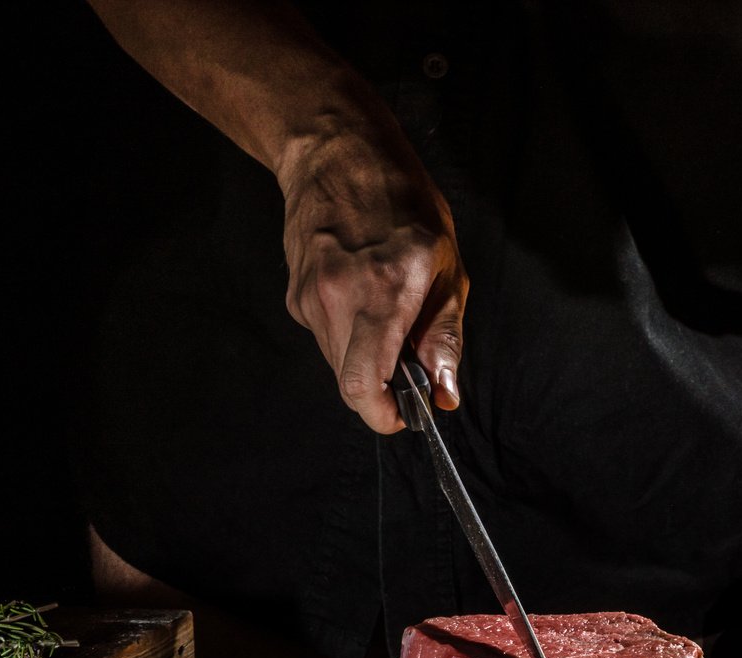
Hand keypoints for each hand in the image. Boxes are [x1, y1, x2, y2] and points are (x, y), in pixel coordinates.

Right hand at [279, 126, 467, 432]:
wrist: (338, 156)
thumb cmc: (402, 204)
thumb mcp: (446, 267)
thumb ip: (445, 336)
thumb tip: (444, 393)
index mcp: (385, 291)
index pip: (364, 384)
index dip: (382, 416)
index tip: (402, 417)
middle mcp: (340, 298)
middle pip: (349, 383)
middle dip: (380, 390)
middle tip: (407, 367)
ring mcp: (311, 297)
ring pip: (337, 362)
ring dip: (366, 359)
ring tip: (387, 315)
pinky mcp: (295, 296)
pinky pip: (325, 337)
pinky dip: (348, 335)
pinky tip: (361, 296)